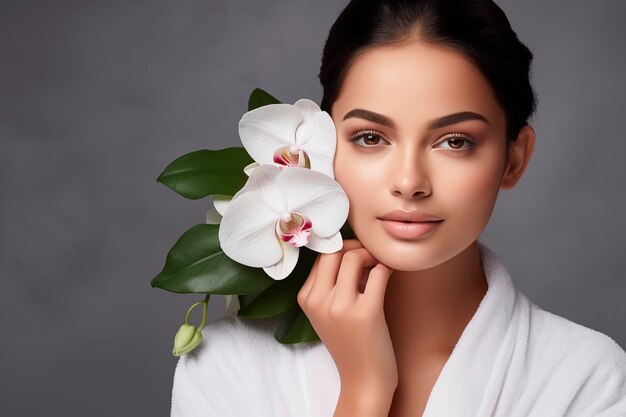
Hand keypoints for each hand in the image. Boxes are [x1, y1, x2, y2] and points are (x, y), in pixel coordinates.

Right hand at [297, 239, 396, 392]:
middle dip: (356, 246)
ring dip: (372, 255)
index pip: (321, 255)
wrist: (363, 379)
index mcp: (306, 298)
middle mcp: (319, 301)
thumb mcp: (327, 312)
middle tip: (370, 257)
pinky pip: (378, 273)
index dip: (342, 249)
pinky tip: (389, 275)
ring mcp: (340, 308)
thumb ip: (329, 283)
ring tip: (379, 266)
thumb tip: (351, 246)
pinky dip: (386, 268)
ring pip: (354, 257)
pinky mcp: (366, 313)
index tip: (358, 256)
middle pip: (334, 251)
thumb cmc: (350, 342)